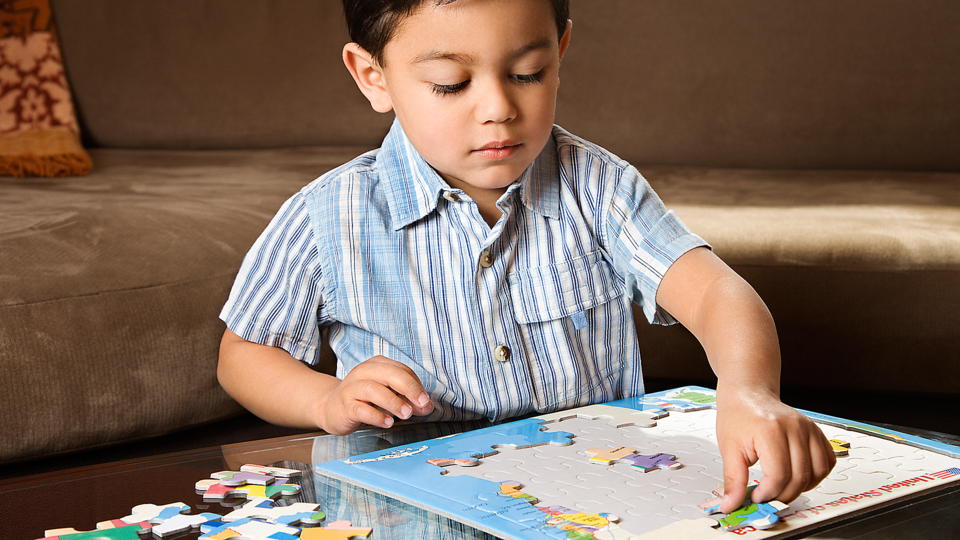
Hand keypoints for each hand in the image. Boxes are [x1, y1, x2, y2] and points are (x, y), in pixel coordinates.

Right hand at [316, 355, 433, 434]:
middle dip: (409, 389)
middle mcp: (364, 372)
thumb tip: (427, 406)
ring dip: (394, 402)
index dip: (417, 385)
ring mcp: (352, 388)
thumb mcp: (387, 395)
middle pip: (390, 375)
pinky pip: (361, 409)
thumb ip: (407, 399)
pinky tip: (387, 422)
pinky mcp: (345, 405)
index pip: (402, 370)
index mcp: (377, 365)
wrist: (330, 407)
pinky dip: (376, 416)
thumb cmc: (363, 399)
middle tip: (421, 404)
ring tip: (406, 414)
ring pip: (375, 390)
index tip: (426, 401)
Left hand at [716, 384, 835, 512]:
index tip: (756, 497)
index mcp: (771, 430)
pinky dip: (816, 475)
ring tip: (781, 486)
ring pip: (817, 472)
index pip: (779, 474)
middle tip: (767, 496)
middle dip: (782, 494)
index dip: (768, 493)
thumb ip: (733, 480)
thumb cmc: (738, 416)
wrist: (748, 394)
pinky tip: (797, 476)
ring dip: (801, 488)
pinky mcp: (817, 432)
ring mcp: (809, 428)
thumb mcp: (728, 448)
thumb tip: (731, 504)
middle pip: (799, 477)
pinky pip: (827, 462)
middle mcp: (795, 427)